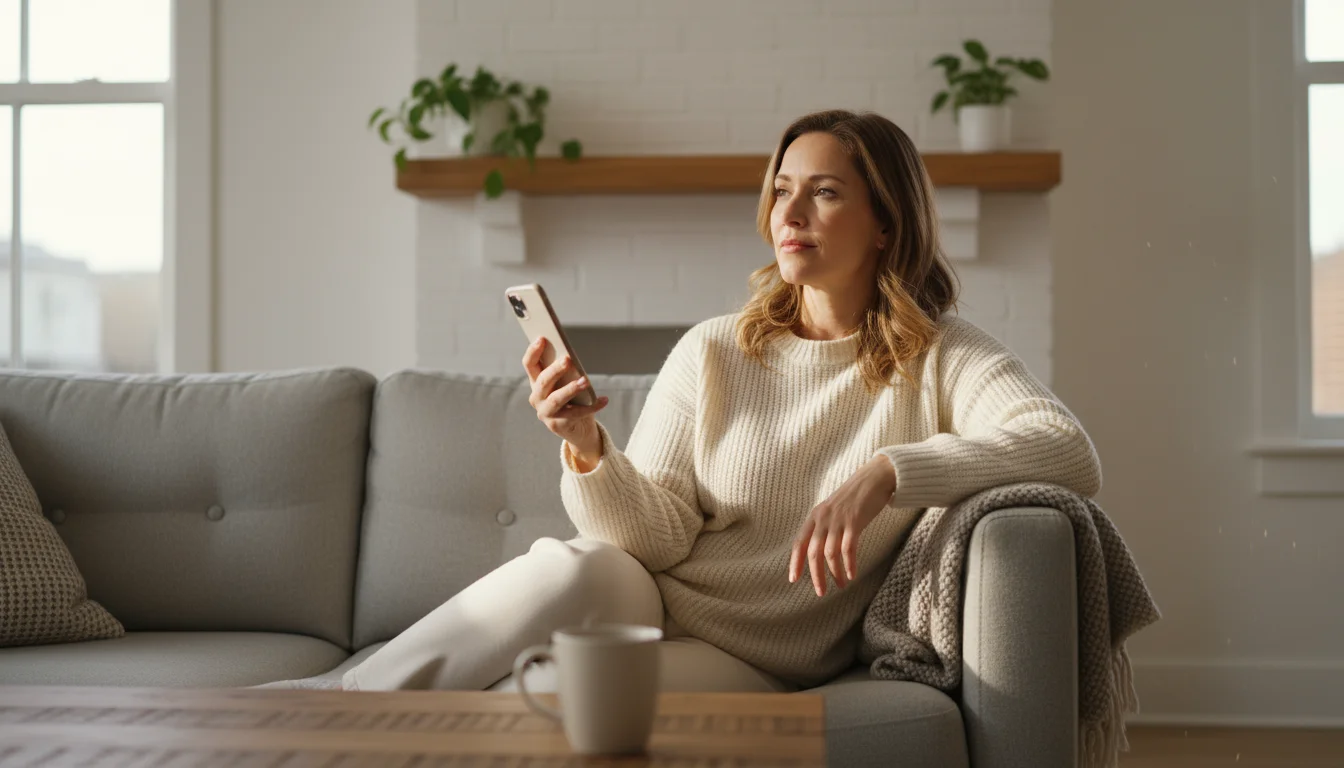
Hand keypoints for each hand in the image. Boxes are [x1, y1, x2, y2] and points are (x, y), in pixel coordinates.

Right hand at [523, 337, 607, 457]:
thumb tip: (571, 357)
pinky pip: (576, 414)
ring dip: (570, 388)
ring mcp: (546, 413)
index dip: (533, 351)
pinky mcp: (558, 425)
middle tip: (567, 359)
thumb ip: (566, 371)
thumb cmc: (573, 399)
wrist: (578, 429)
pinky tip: (604, 400)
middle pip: (543, 381)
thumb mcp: (567, 383)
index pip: (529, 365)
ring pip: (556, 399)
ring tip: (585, 381)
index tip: (542, 338)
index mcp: (536, 382)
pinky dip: (592, 406)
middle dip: (555, 370)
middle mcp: (537, 398)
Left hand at [788, 456, 896, 596]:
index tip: (793, 579)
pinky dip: (849, 564)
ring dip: (834, 573)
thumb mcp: (834, 510)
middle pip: (813, 552)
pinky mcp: (854, 522)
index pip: (799, 543)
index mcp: (815, 516)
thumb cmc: (856, 497)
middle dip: (816, 575)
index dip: (795, 562)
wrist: (875, 478)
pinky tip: (852, 575)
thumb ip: (825, 527)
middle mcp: (822, 518)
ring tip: (840, 586)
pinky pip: (848, 549)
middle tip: (821, 592)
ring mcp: (838, 520)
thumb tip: (820, 550)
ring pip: (830, 553)